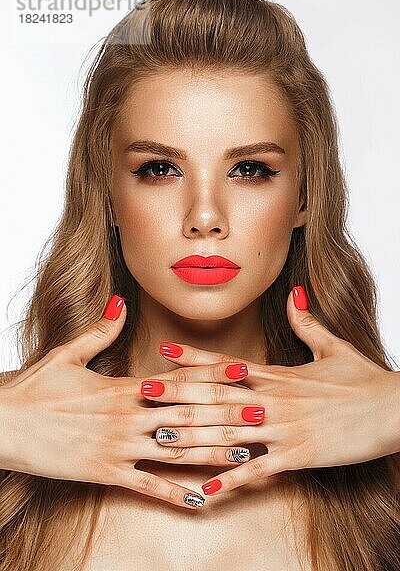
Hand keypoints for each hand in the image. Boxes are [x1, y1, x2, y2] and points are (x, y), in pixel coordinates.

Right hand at [1, 294, 247, 509]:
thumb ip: (100, 332)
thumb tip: (119, 304)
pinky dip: (177, 494)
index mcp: (122, 387)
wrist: (2, 423)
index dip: (213, 377)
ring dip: (213, 452)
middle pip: (186, 416)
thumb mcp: (67, 355)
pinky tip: (203, 500)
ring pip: (176, 452)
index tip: (242, 373)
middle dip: (226, 415)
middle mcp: (126, 417)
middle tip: (260, 415)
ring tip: (246, 454)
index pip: (177, 381)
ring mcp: (118, 447)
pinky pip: (148, 486)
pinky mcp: (105, 473)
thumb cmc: (34, 388)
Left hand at [144, 286, 399, 495]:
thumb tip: (294, 293)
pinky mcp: (300, 455)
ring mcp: (285, 427)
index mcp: (279, 374)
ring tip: (160, 438)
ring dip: (193, 435)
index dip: (195, 358)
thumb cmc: (365, 379)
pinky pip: (260, 469)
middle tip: (143, 393)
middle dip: (179, 395)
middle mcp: (275, 398)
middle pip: (217, 396)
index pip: (228, 364)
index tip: (165, 351)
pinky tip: (208, 489)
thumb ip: (306, 322)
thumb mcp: (334, 347)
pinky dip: (232, 479)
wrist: (396, 408)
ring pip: (230, 432)